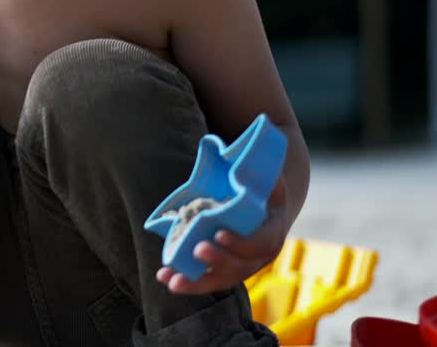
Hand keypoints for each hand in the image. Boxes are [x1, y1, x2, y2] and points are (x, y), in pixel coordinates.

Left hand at [156, 178, 288, 294]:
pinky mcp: (224, 271)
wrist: (264, 208)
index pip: (260, 243)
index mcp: (272, 232)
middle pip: (240, 266)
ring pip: (221, 280)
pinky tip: (164, 278)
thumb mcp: (263, 177)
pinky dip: (187, 282)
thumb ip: (252, 171)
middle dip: (218, 261)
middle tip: (197, 250)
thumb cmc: (259, 189)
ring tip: (173, 280)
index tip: (219, 233)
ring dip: (197, 282)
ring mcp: (241, 266)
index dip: (241, 242)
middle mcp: (259, 256)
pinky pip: (207, 281)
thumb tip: (229, 155)